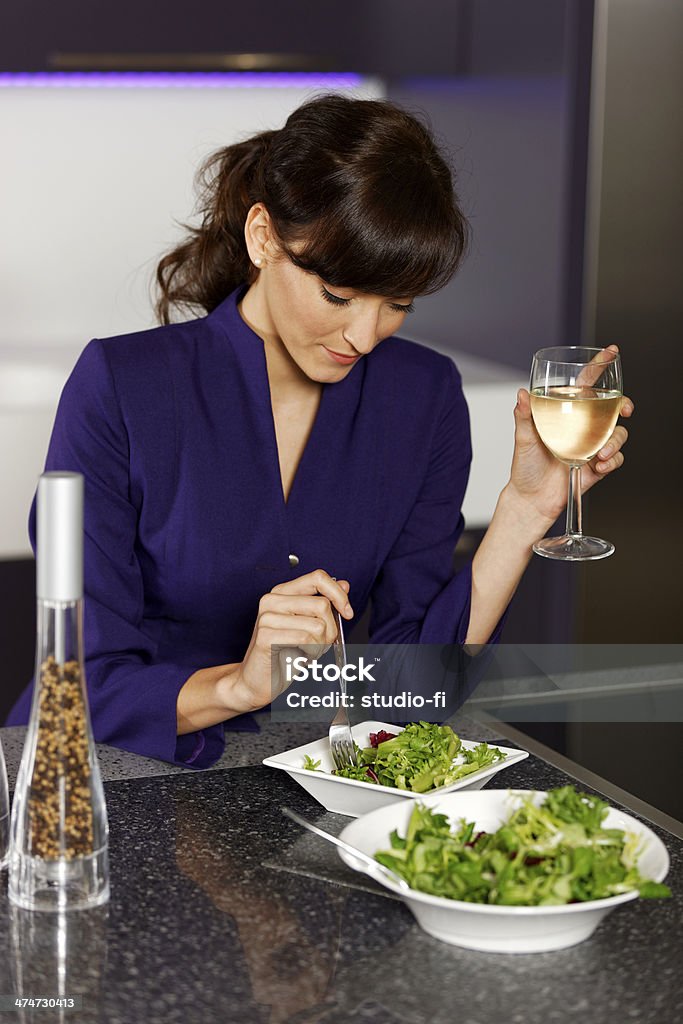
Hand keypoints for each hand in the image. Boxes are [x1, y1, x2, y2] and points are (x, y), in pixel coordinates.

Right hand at [227, 569, 352, 712]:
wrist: (257, 681)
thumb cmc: (283, 654)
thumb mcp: (309, 626)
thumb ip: (325, 604)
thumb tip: (344, 585)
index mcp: (283, 593)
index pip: (318, 577)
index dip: (338, 594)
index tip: (347, 612)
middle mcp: (273, 600)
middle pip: (322, 604)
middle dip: (330, 630)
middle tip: (320, 644)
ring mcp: (267, 617)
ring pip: (317, 625)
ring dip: (320, 645)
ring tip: (307, 651)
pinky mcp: (266, 636)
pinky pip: (305, 639)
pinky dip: (311, 652)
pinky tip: (300, 657)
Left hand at [505, 347, 633, 525]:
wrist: (531, 499)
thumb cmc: (526, 466)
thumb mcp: (522, 438)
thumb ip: (524, 415)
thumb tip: (521, 394)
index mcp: (565, 411)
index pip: (586, 383)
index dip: (599, 366)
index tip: (611, 351)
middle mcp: (582, 425)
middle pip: (611, 406)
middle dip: (623, 404)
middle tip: (624, 408)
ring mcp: (591, 445)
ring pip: (617, 433)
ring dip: (614, 441)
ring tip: (600, 454)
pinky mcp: (597, 465)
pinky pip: (615, 458)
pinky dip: (612, 460)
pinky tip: (599, 465)